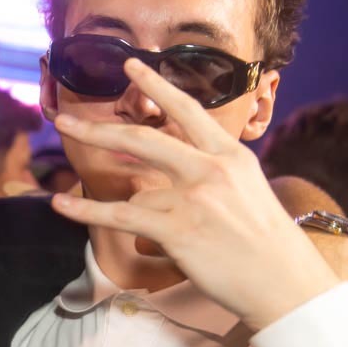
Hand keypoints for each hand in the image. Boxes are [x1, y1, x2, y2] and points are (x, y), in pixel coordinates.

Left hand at [51, 58, 339, 330]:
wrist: (286, 282)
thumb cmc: (267, 247)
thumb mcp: (247, 194)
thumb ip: (209, 179)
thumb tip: (161, 189)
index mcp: (231, 155)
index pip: (188, 110)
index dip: (156, 85)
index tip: (132, 64)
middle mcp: (211, 168)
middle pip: (143, 139)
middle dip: (98, 130)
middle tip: (63, 119)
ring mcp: (193, 197)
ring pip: (132, 190)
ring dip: (102, 198)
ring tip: (70, 196)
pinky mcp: (177, 228)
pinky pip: (120, 216)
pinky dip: (86, 212)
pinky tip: (61, 206)